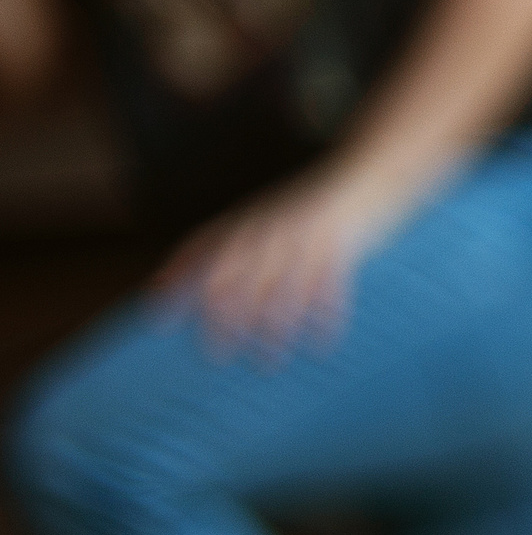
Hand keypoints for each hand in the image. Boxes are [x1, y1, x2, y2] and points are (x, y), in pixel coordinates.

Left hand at [156, 167, 410, 354]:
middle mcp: (271, 228)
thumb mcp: (272, 219)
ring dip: (273, 328)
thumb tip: (198, 278)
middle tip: (217, 354)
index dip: (180, 281)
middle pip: (238, 274)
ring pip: (282, 288)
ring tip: (268, 361)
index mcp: (251, 221)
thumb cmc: (317, 209)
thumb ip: (239, 245)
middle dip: (224, 316)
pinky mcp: (341, 243)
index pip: (205, 249)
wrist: (370, 173)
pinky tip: (321, 344)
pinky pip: (329, 285)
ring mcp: (306, 235)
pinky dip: (325, 317)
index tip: (158, 315)